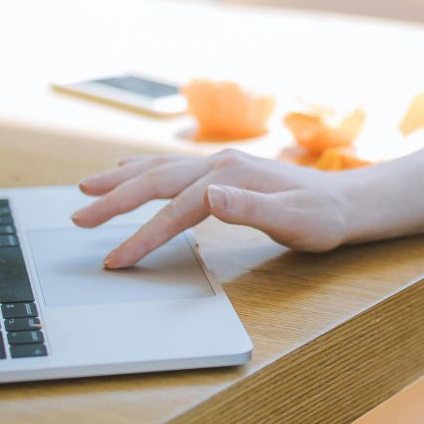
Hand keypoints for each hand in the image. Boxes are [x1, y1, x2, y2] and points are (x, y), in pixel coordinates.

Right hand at [71, 148, 350, 267]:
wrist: (345, 202)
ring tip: (85, 190)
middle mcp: (219, 164)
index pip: (176, 208)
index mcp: (231, 176)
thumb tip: (210, 195)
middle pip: (155, 180)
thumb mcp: (295, 221)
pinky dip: (141, 169)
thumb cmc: (322, 219)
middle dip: (114, 201)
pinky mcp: (220, 170)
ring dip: (120, 181)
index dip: (144, 236)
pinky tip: (124, 170)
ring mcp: (218, 164)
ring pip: (158, 169)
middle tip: (78, 219)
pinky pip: (170, 167)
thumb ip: (251, 208)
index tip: (117, 260)